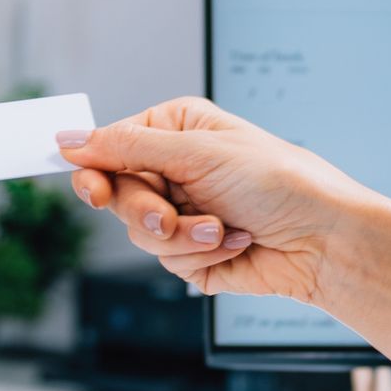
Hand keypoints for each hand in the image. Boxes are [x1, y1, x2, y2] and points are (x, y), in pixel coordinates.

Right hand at [59, 97, 375, 299]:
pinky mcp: (192, 252)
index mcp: (173, 130)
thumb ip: (126, 148)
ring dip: (182, 236)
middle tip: (166, 217)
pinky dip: (202, 253)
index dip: (93, 170)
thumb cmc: (276, 180)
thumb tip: (68, 140)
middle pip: (115, 195)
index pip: (109, 147)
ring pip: (139, 234)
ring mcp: (182, 211)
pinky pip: (168, 260)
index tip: (93, 191)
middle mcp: (173, 169)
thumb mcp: (196, 153)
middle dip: (146, 212)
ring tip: (221, 228)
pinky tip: (236, 242)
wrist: (322, 239)